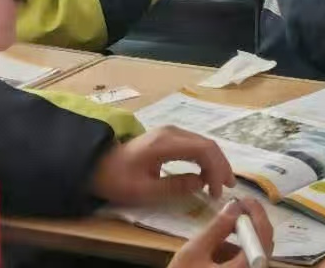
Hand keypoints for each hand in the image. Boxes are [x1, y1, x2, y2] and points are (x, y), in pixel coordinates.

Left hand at [90, 127, 234, 205]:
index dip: (216, 169)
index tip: (217, 191)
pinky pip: (195, 145)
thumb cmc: (117, 179)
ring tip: (221, 183)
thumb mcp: (143, 190)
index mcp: (166, 142)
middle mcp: (173, 132)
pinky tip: (207, 174)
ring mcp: (172, 132)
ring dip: (215, 162)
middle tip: (228, 187)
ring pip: (204, 144)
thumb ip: (174, 186)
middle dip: (221, 165)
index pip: (203, 149)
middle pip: (207, 144)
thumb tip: (201, 183)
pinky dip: (205, 159)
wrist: (96, 165)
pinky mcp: (170, 137)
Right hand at [169, 199, 274, 267]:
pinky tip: (215, 253)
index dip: (257, 213)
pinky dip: (234, 254)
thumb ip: (216, 228)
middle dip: (248, 225)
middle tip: (233, 211)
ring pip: (253, 254)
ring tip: (219, 233)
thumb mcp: (194, 252)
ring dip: (240, 240)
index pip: (263, 235)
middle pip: (262, 244)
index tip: (243, 200)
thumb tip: (234, 206)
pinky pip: (245, 264)